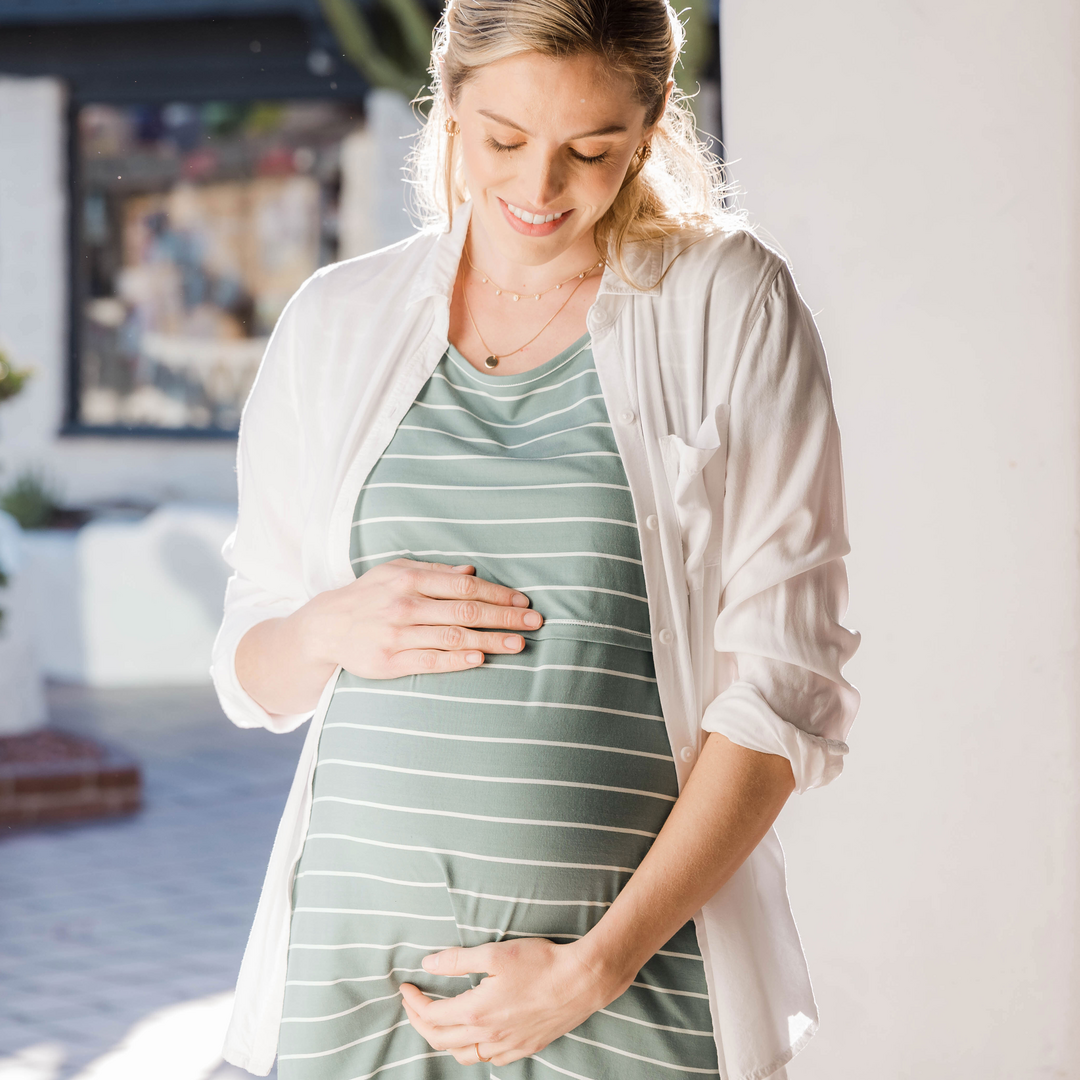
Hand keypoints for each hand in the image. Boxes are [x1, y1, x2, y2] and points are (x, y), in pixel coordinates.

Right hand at [299, 559, 542, 678]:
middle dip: (504, 616)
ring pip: (453, 637)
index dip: (497, 593)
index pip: (464, 585)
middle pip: (465, 610)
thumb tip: (472, 571)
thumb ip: (435, 572)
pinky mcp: (390, 661)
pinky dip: (457, 661)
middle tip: (535, 622)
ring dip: (490, 640)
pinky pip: (430, 661)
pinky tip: (480, 660)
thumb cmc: (370, 596)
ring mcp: (398, 634)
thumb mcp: (397, 572)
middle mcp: (406, 605)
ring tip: (519, 643)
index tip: (523, 601)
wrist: (326, 626)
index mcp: (411, 579)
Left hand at [398, 938, 622, 1066]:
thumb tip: (427, 963)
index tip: (406, 987)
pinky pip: (489, 1060)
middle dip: (419, 1022)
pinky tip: (474, 1036)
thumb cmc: (540, 962)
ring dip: (443, 1041)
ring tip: (438, 1022)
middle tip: (413, 1004)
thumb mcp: (494, 954)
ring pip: (463, 1056)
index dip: (413, 1002)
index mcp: (476, 1011)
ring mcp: (508, 1046)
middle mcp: (488, 1035)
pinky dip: (472, 1050)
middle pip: (440, 1040)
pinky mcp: (525, 1048)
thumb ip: (457, 960)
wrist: (581, 981)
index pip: (431, 1016)